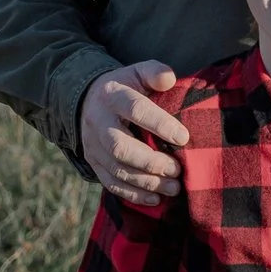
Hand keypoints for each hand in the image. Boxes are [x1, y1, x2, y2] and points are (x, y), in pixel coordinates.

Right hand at [81, 62, 190, 202]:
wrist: (87, 101)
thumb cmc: (124, 88)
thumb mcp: (137, 73)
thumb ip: (154, 72)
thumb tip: (169, 79)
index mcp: (112, 96)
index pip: (135, 109)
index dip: (160, 124)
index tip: (184, 137)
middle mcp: (98, 122)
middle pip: (121, 147)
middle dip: (151, 162)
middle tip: (177, 170)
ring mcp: (93, 145)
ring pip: (117, 169)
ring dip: (147, 182)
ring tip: (174, 188)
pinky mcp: (94, 162)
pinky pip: (111, 183)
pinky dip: (133, 194)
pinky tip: (155, 199)